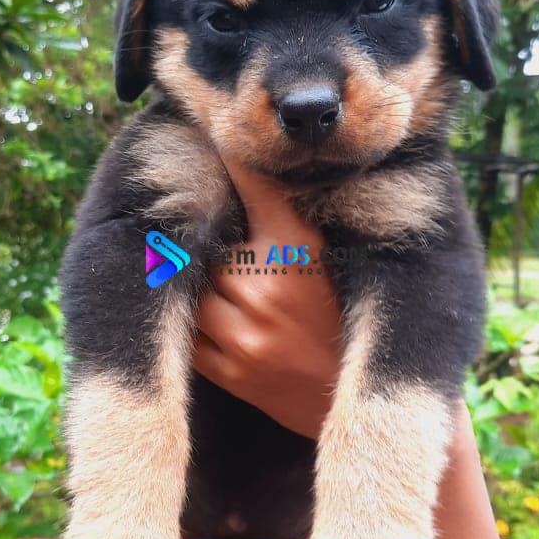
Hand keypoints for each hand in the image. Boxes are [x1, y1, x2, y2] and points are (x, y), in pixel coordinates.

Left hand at [192, 159, 342, 437]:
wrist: (349, 402)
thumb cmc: (341, 321)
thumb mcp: (327, 261)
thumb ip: (287, 221)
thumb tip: (250, 169)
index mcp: (299, 253)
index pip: (255, 191)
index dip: (234, 161)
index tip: (220, 136)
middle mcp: (267, 289)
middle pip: (211, 242)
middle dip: (210, 237)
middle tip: (209, 230)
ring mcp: (242, 334)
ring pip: (193, 285)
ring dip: (197, 280)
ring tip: (208, 274)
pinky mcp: (228, 371)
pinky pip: (189, 331)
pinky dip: (192, 318)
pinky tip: (206, 313)